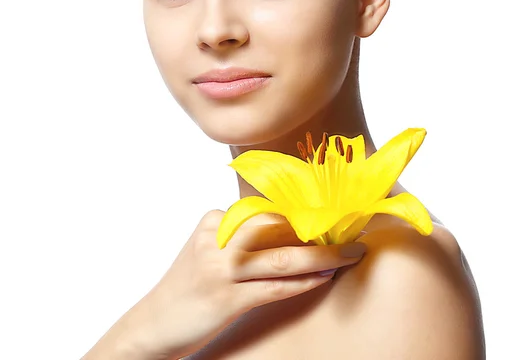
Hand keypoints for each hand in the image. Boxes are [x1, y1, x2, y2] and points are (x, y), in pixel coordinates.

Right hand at [131, 209, 366, 358]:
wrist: (153, 325)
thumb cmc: (190, 287)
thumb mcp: (210, 251)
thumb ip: (243, 236)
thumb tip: (293, 229)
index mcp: (215, 220)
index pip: (268, 210)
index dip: (305, 211)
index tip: (335, 210)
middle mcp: (217, 238)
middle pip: (277, 227)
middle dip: (318, 227)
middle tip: (352, 228)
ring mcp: (220, 267)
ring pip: (281, 257)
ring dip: (321, 254)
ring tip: (350, 253)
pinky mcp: (225, 298)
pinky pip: (274, 287)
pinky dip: (303, 282)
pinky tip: (324, 276)